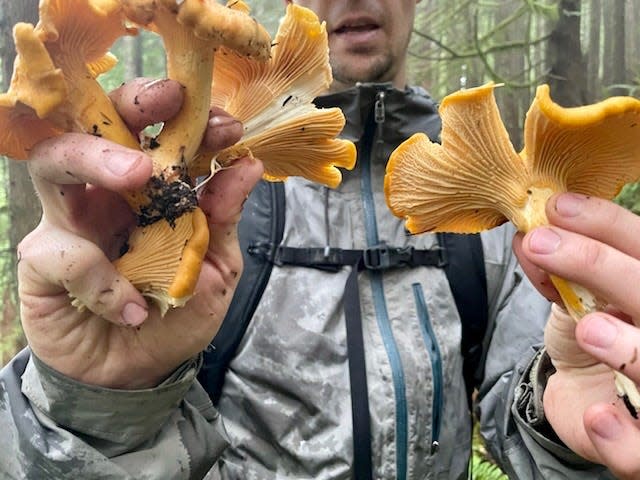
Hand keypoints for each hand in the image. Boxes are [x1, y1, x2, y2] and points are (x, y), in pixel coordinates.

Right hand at [17, 78, 262, 389]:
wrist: (138, 372)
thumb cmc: (177, 314)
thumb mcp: (216, 266)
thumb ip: (223, 218)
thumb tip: (246, 166)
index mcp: (151, 191)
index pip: (159, 136)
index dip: (189, 121)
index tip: (226, 126)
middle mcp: (107, 195)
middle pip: (98, 126)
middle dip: (130, 106)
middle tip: (165, 105)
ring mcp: (70, 222)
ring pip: (56, 163)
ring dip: (95, 158)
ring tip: (136, 174)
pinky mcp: (42, 261)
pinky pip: (62, 250)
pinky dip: (99, 277)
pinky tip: (132, 307)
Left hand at [514, 193, 639, 478]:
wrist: (592, 401)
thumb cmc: (594, 337)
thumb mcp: (573, 298)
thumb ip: (554, 270)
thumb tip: (525, 235)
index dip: (608, 225)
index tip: (556, 206)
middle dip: (601, 266)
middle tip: (543, 243)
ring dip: (631, 346)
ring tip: (589, 328)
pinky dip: (625, 438)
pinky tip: (600, 417)